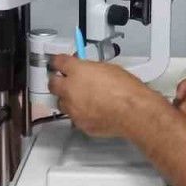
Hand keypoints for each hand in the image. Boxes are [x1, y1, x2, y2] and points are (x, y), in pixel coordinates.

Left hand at [47, 54, 170, 137]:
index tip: (58, 63)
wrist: (132, 111)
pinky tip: (92, 112)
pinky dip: (80, 114)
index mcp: (77, 70)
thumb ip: (92, 70)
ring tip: (82, 99)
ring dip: (68, 100)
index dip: (58, 62)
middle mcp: (70, 89)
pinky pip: (74, 117)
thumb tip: (89, 71)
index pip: (58, 62)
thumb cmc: (126, 89)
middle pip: (53, 84)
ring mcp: (72, 108)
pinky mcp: (79, 123)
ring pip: (61, 103)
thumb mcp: (109, 69)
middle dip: (58, 82)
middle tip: (66, 82)